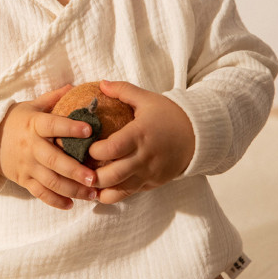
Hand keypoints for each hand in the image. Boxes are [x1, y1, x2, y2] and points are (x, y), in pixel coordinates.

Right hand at [0, 85, 97, 209]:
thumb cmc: (15, 121)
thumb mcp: (31, 106)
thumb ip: (53, 98)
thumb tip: (75, 86)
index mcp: (34, 124)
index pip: (53, 125)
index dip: (70, 127)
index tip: (90, 129)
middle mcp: (30, 146)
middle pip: (54, 161)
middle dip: (75, 171)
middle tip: (94, 178)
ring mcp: (26, 165)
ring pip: (50, 181)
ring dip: (71, 189)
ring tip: (92, 194)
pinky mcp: (23, 180)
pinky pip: (39, 193)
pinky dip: (55, 201)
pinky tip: (71, 204)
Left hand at [89, 81, 194, 204]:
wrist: (198, 135)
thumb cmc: (169, 115)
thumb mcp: (147, 99)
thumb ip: (123, 91)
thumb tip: (101, 83)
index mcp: (140, 135)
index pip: (111, 149)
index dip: (94, 151)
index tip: (86, 146)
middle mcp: (143, 157)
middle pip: (111, 175)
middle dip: (90, 175)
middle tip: (79, 167)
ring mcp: (148, 173)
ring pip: (118, 191)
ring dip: (98, 189)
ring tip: (85, 182)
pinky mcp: (152, 184)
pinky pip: (128, 195)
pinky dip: (112, 194)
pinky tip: (99, 189)